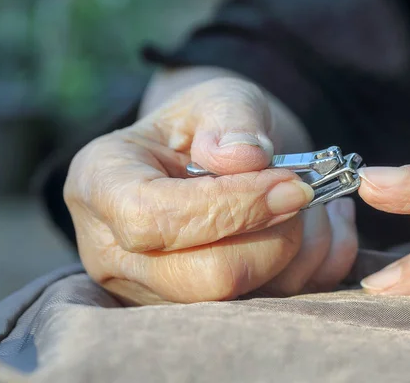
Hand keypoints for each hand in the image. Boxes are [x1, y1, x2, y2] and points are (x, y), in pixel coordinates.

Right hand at [64, 76, 357, 303]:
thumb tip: (244, 159)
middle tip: (299, 193)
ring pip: (245, 299)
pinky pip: (272, 305)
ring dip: (298, 248)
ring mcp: (155, 291)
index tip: (288, 183)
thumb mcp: (217, 98)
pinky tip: (308, 226)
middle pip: (204, 278)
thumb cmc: (204, 127)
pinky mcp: (196, 312)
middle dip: (271, 237)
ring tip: (300, 203)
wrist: (207, 162)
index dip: (230, 206)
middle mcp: (115, 252)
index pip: (154, 219)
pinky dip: (309, 265)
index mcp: (100, 186)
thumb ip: (231, 118)